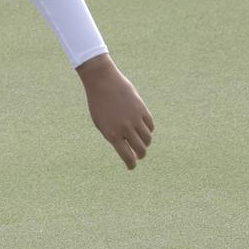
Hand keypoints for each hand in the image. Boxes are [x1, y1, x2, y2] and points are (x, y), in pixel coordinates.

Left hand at [77, 54, 153, 169]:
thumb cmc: (98, 104)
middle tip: (139, 155)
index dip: (131, 164)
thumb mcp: (100, 123)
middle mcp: (125, 128)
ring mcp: (135, 119)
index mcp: (112, 134)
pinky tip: (144, 131)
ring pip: (147, 138)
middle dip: (141, 155)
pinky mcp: (142, 109)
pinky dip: (149, 130)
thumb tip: (128, 149)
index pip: (127, 156)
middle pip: (141, 149)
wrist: (102, 82)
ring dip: (145, 143)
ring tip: (141, 143)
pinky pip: (150, 125)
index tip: (132, 167)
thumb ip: (113, 136)